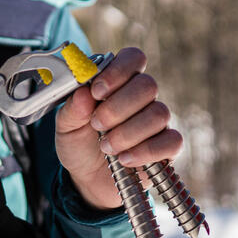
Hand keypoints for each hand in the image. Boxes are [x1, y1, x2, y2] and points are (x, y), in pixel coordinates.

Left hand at [55, 47, 182, 209]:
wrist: (87, 179)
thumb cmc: (79, 144)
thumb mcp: (65, 126)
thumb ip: (72, 108)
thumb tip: (84, 92)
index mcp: (118, 82)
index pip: (133, 58)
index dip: (119, 70)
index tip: (97, 90)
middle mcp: (141, 98)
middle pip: (147, 85)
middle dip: (118, 106)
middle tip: (97, 123)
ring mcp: (156, 122)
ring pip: (159, 113)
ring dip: (128, 132)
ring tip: (106, 147)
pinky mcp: (166, 147)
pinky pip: (171, 141)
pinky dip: (145, 151)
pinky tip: (124, 159)